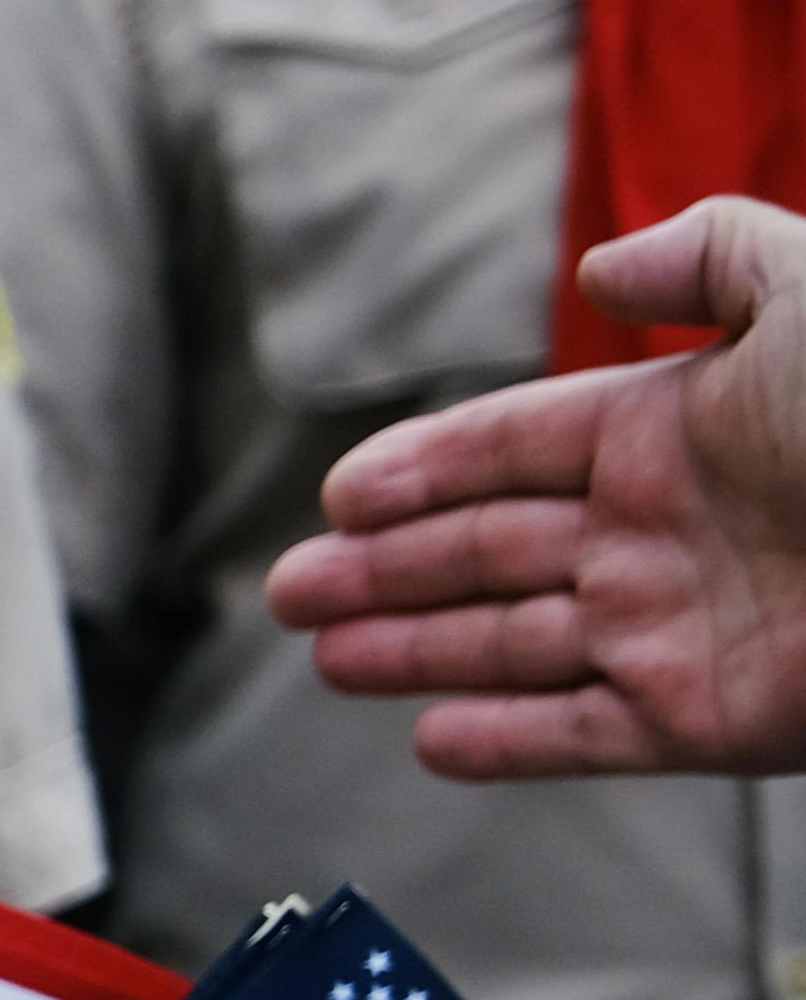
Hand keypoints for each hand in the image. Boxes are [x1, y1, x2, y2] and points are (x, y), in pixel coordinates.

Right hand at [267, 197, 805, 780]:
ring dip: (416, 651)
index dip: (426, 469)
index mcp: (679, 431)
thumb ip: (711, 255)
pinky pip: (581, 736)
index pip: (518, 450)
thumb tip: (598, 272)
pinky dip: (505, 743)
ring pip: (512, 643)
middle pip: (492, 552)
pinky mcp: (705, 720)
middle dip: (384, 569)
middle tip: (289, 590)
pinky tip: (428, 741)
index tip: (340, 493)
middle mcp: (665, 533)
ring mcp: (680, 630)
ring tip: (328, 656)